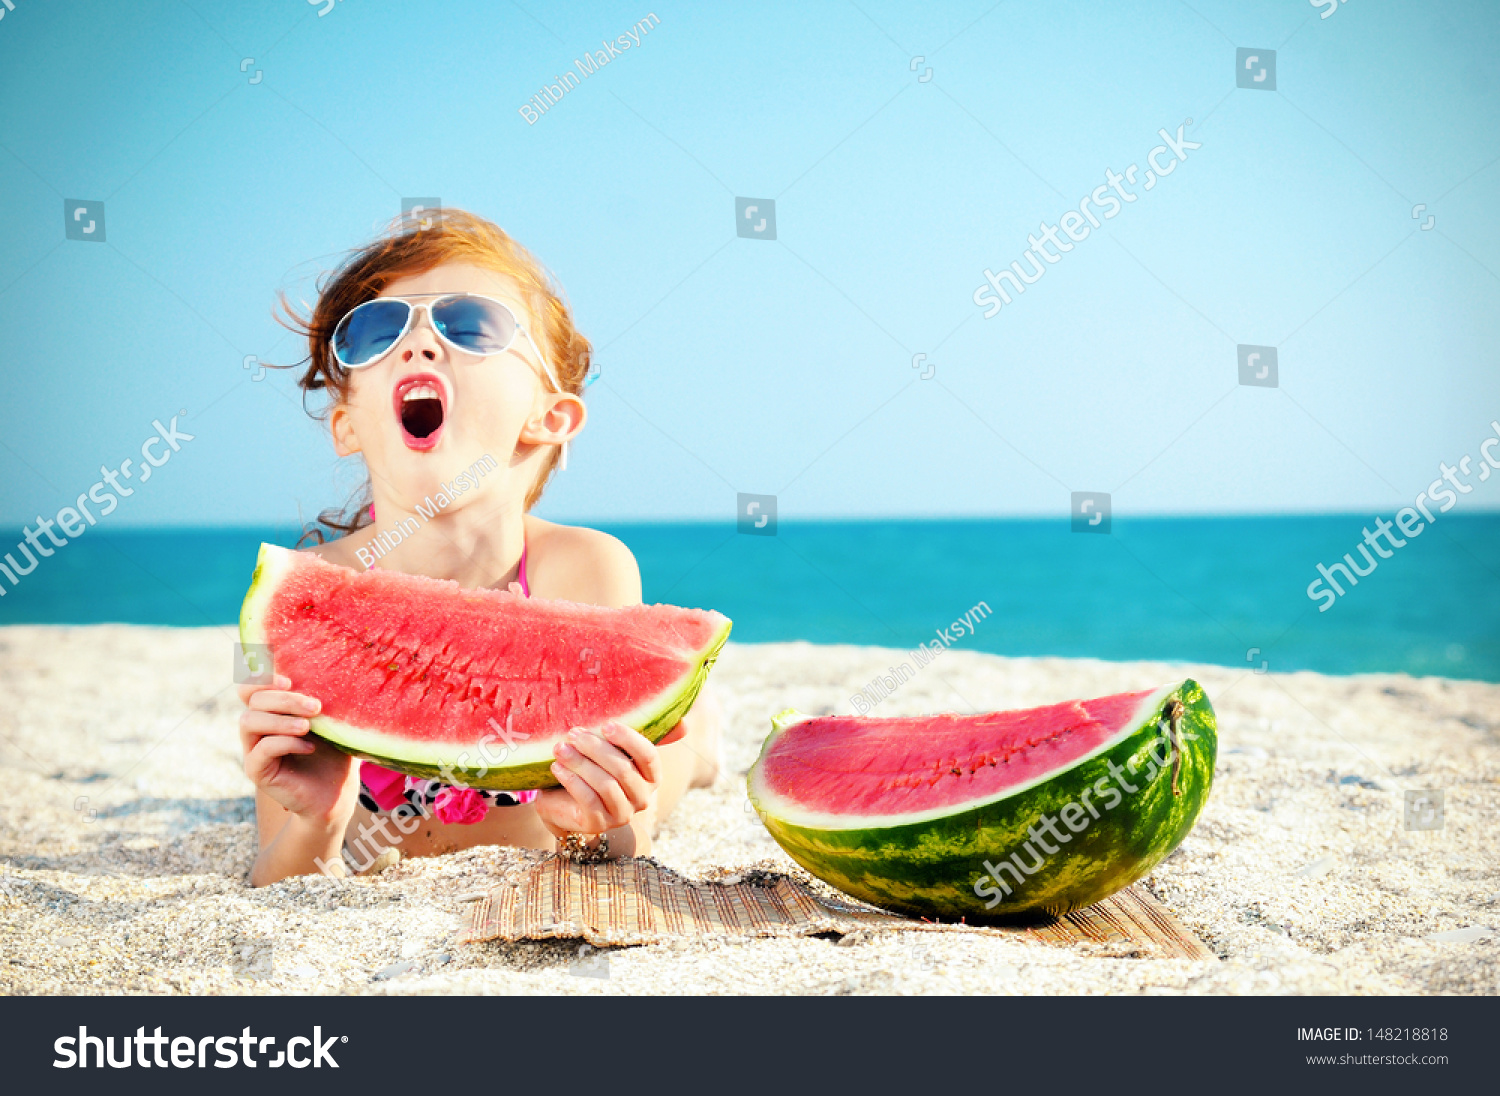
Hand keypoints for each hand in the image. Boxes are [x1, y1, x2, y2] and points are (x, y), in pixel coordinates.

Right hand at [237, 674, 358, 827]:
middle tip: (315, 706)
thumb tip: (331, 673)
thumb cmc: (334, 754)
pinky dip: (285, 743)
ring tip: (308, 726)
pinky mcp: (257, 771)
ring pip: (248, 721)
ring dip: (281, 719)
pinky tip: (309, 748)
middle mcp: (257, 729)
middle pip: (252, 701)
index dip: (260, 677)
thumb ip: (322, 700)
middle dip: (284, 698)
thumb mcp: (330, 722)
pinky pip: (262, 749)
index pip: (250, 688)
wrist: (336, 795)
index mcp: (271, 712)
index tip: (289, 679)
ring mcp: (253, 750)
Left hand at [535, 723, 660, 837]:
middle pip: (623, 769)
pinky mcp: (599, 823)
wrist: (565, 804)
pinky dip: (572, 780)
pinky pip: (589, 800)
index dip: (629, 739)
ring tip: (561, 748)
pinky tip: (557, 767)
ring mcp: (622, 814)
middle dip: (596, 748)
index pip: (648, 756)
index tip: (605, 725)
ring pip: (606, 785)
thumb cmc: (591, 770)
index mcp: (651, 776)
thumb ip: (621, 738)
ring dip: (580, 763)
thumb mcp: (607, 752)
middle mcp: (642, 797)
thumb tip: (656, 720)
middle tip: (573, 734)